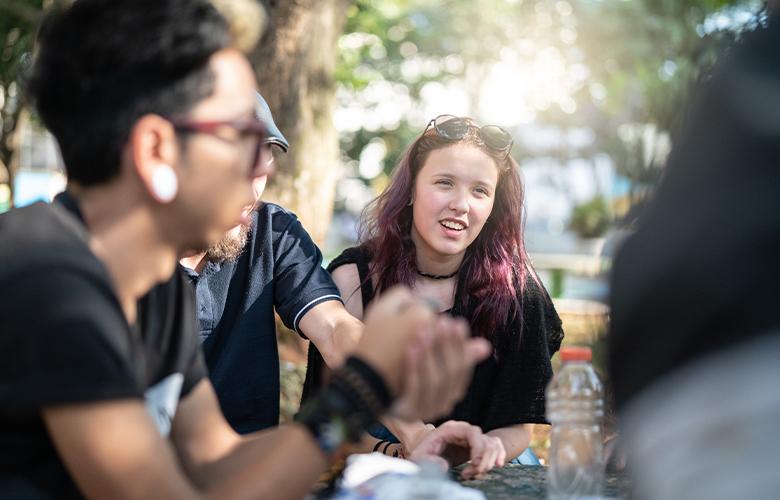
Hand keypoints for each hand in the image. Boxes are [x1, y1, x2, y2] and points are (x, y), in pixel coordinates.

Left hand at [353, 287, 489, 417]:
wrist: (364, 381)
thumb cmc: (396, 358)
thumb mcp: (425, 346)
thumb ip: (451, 345)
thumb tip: (485, 345)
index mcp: (451, 387)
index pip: (463, 366)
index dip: (460, 343)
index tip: (455, 322)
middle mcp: (443, 402)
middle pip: (451, 374)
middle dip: (447, 346)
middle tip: (440, 322)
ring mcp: (425, 410)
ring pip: (435, 382)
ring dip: (430, 354)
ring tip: (421, 331)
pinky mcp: (407, 413)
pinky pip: (415, 390)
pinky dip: (414, 368)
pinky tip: (409, 348)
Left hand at [409, 420, 505, 479]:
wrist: (424, 448)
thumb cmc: (422, 451)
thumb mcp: (418, 456)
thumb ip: (428, 460)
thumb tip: (443, 465)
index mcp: (451, 429)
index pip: (472, 432)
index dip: (478, 448)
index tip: (474, 464)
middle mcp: (464, 430)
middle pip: (485, 440)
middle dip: (483, 461)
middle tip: (470, 474)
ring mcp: (472, 437)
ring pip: (492, 445)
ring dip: (488, 462)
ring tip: (473, 474)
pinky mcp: (477, 445)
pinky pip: (495, 446)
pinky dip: (499, 455)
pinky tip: (497, 465)